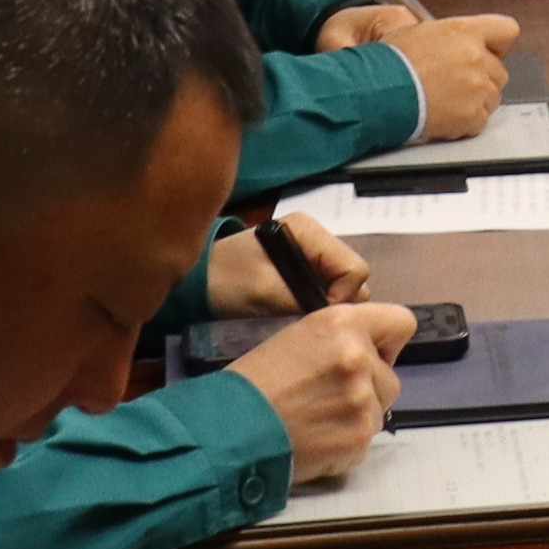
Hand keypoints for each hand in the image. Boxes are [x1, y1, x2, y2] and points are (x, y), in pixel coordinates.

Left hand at [203, 220, 366, 313]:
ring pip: (340, 285)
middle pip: (350, 276)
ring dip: (323, 302)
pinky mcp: (302, 267)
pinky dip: (314, 302)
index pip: (354, 268)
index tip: (315, 314)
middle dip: (334, 300)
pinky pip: (324, 288)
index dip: (342, 296)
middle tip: (304, 317)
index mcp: (310, 230)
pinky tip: (292, 309)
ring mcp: (310, 252)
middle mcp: (316, 236)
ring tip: (294, 313)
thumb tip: (340, 313)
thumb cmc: (226, 282)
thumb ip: (306, 298)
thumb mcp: (267, 292)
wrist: (194, 284)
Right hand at [236, 304, 414, 482]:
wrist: (226, 430)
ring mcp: (362, 401)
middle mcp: (359, 358)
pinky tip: (314, 438)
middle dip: (368, 386)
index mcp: (342, 324)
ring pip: (379, 409)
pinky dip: (344, 442)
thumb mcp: (298, 338)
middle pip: (390, 376)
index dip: (387, 342)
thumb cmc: (254, 383)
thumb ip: (342, 339)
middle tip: (326, 396)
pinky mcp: (358, 438)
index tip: (374, 354)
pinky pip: (364, 438)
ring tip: (315, 418)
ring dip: (356, 415)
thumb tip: (373, 352)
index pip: (401, 323)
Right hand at [322, 4, 524, 138]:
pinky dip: (465, 122)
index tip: (487, 51)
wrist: (374, 91)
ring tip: (444, 100)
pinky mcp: (471, 115)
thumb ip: (452, 37)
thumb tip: (465, 43)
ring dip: (474, 100)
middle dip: (481, 77)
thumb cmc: (389, 62)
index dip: (497, 44)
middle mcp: (476, 57)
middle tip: (452, 83)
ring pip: (492, 97)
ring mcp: (477, 87)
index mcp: (464, 31)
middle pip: (498, 70)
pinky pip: (480, 120)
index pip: (507, 31)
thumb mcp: (419, 33)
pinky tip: (443, 115)